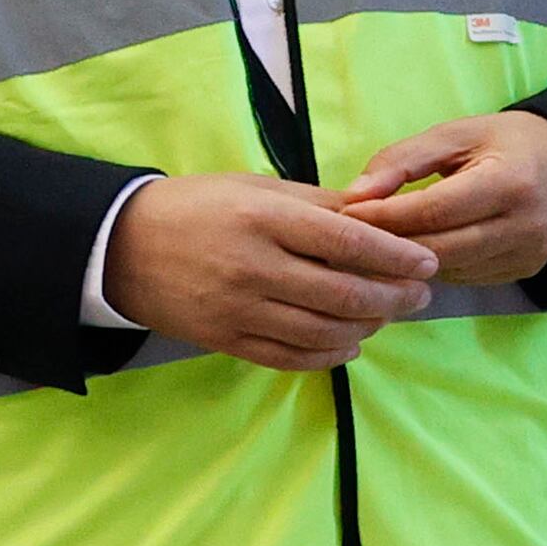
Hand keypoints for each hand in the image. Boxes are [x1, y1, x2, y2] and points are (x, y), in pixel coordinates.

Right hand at [100, 173, 440, 368]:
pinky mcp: (224, 340)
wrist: (119, 246)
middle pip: (344, 293)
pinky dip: (330, 353)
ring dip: (368, 326)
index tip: (428, 263)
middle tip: (420, 295)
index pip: (348, 241)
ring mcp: (237, 309)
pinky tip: (350, 342)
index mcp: (264, 218)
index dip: (397, 256)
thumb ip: (320, 204)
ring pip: (323, 330)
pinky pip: (291, 356)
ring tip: (387, 316)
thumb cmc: (199, 207)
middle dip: (394, 298)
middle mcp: (252, 266)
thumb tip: (383, 213)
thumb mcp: (257, 188)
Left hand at [329, 108, 546, 287]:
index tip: (346, 214)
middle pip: (439, 249)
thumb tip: (355, 196)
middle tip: (346, 239)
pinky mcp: (525, 272)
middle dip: (388, 245)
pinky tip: (413, 254)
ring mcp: (529, 255)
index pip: (434, 211)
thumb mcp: (455, 134)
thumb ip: (403, 160)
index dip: (385, 217)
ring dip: (407, 262)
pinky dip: (434, 268)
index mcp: (510, 182)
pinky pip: (465, 278)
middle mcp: (526, 225)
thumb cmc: (506, 142)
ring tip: (372, 247)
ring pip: (449, 270)